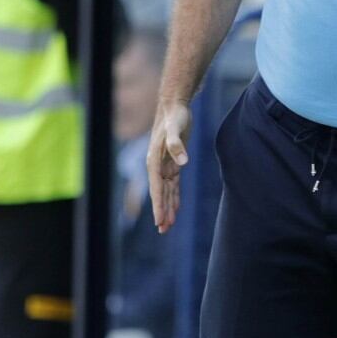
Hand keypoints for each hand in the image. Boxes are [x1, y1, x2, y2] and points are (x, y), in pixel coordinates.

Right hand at [148, 99, 191, 232]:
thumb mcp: (176, 128)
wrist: (174, 106)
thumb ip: (177, 145)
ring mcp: (165, 165)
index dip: (158, 206)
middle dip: (162, 212)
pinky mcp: (174, 162)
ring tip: (168, 226)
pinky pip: (174, 184)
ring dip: (168, 207)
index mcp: (154, 161)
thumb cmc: (174, 117)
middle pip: (160, 194)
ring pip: (167, 192)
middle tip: (163, 231)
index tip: (159, 222)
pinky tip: (175, 208)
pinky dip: (174, 196)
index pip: (156, 189)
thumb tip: (183, 163)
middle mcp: (157, 166)